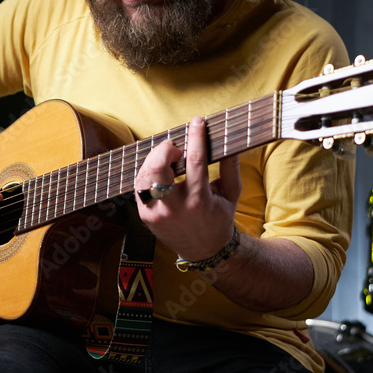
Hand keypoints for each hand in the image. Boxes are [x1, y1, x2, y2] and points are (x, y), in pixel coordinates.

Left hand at [134, 117, 240, 260]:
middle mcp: (175, 208)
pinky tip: (159, 170)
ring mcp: (156, 213)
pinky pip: (140, 187)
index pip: (195, 161)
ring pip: (144, 177)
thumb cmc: (219, 217)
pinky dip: (147, 174)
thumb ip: (231, 167)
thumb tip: (230, 142)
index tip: (197, 122)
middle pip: (157, 169)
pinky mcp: (145, 216)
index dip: (195, 137)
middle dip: (164, 150)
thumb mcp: (232, 194)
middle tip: (175, 147)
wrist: (204, 250)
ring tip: (168, 158)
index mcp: (199, 200)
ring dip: (153, 160)